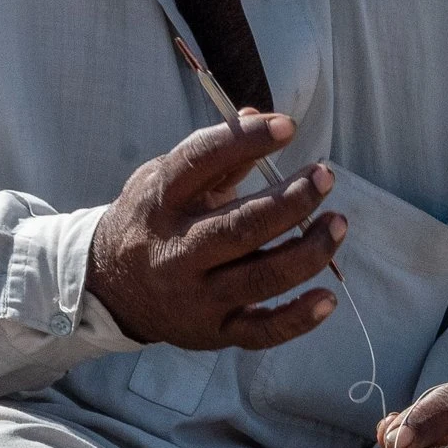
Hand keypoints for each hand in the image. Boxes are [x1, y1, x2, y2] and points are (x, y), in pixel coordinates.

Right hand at [87, 112, 345, 350]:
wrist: (110, 289)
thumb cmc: (153, 222)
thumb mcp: (165, 181)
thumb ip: (214, 156)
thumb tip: (258, 115)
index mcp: (161, 202)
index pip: (201, 162)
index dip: (246, 141)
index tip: (288, 127)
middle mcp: (176, 251)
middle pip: (242, 227)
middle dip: (293, 201)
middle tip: (324, 178)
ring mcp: (195, 297)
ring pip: (262, 277)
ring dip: (309, 251)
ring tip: (337, 224)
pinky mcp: (213, 332)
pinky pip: (262, 332)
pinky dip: (299, 318)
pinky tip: (328, 298)